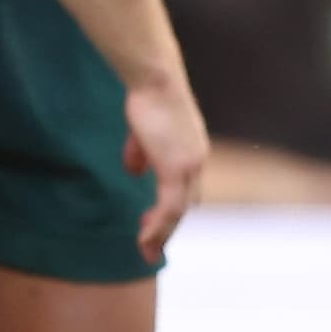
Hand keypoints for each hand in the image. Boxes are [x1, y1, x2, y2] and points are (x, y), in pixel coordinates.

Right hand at [120, 70, 208, 262]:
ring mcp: (188, 166)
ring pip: (177, 212)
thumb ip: (141, 152)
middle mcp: (196, 161)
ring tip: (147, 252)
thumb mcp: (143, 130)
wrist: (155, 79)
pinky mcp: (175, 168)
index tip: (153, 221)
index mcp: (192, 151)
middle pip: (185, 204)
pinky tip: (145, 238)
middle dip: (167, 227)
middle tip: (151, 245)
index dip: (170, 207)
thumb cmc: (148, 96)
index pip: (185, 188)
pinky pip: (168, 207)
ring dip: (161, 233)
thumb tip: (134, 171)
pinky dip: (158, 226)